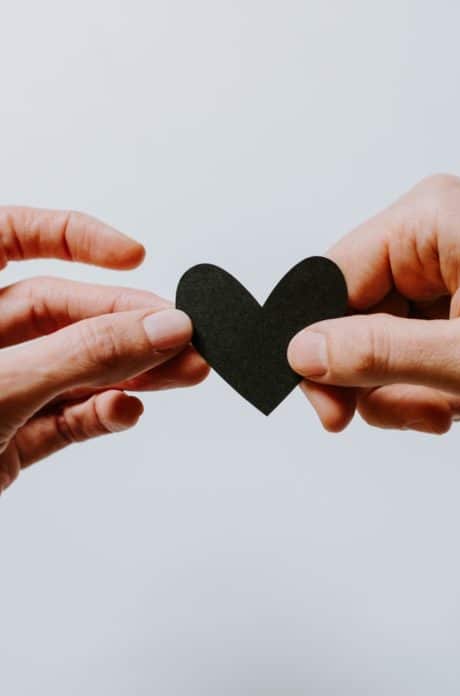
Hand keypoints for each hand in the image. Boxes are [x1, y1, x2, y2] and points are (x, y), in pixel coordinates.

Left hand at [0, 207, 207, 491]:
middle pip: (63, 310)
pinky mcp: (9, 437)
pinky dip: (101, 414)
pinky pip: (66, 416)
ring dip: (133, 371)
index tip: (133, 255)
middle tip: (182, 335)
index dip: (74, 236)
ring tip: (185, 373)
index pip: (11, 236)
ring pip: (75, 366)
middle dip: (127, 323)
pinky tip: (127, 411)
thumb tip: (161, 326)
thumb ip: (84, 354)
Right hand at [288, 175, 459, 432]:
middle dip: (382, 379)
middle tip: (427, 412)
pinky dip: (434, 379)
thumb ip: (380, 355)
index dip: (320, 352)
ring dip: (413, 386)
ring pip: (382, 339)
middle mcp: (428, 233)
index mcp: (427, 222)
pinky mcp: (456, 290)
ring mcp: (443, 263)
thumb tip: (302, 352)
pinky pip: (414, 343)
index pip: (327, 283)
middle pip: (353, 316)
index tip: (334, 413)